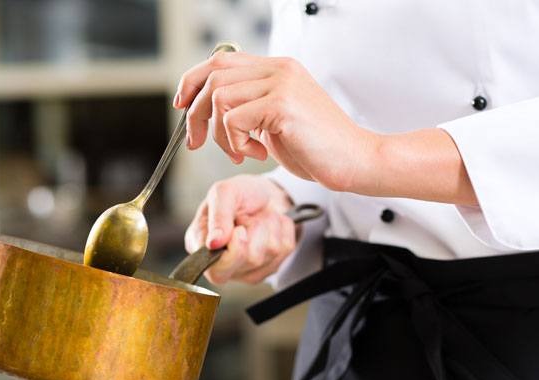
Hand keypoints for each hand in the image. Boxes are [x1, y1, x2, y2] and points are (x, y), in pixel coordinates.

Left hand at [175, 52, 476, 205]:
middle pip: (213, 76)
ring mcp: (281, 84)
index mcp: (278, 69)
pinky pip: (233, 120)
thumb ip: (249, 110)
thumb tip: (211, 114)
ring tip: (241, 152)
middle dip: (195, 113)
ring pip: (219, 98)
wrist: (356, 161)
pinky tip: (258, 154)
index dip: (193, 81)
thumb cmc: (318, 149)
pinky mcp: (282, 104)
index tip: (182, 105)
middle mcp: (279, 69)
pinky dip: (235, 143)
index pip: (220, 60)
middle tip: (197, 143)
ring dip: (219, 134)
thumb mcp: (275, 123)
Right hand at [184, 174, 295, 284]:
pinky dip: (282, 230)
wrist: (265, 194)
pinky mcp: (270, 267)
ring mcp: (247, 270)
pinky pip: (284, 249)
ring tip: (257, 218)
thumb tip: (213, 243)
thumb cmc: (239, 194)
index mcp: (201, 247)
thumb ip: (217, 216)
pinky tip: (270, 225)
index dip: (234, 249)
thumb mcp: (224, 192)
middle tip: (246, 218)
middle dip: (256, 232)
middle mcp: (221, 264)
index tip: (240, 229)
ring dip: (268, 226)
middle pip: (249, 260)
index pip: (216, 269)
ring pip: (269, 253)